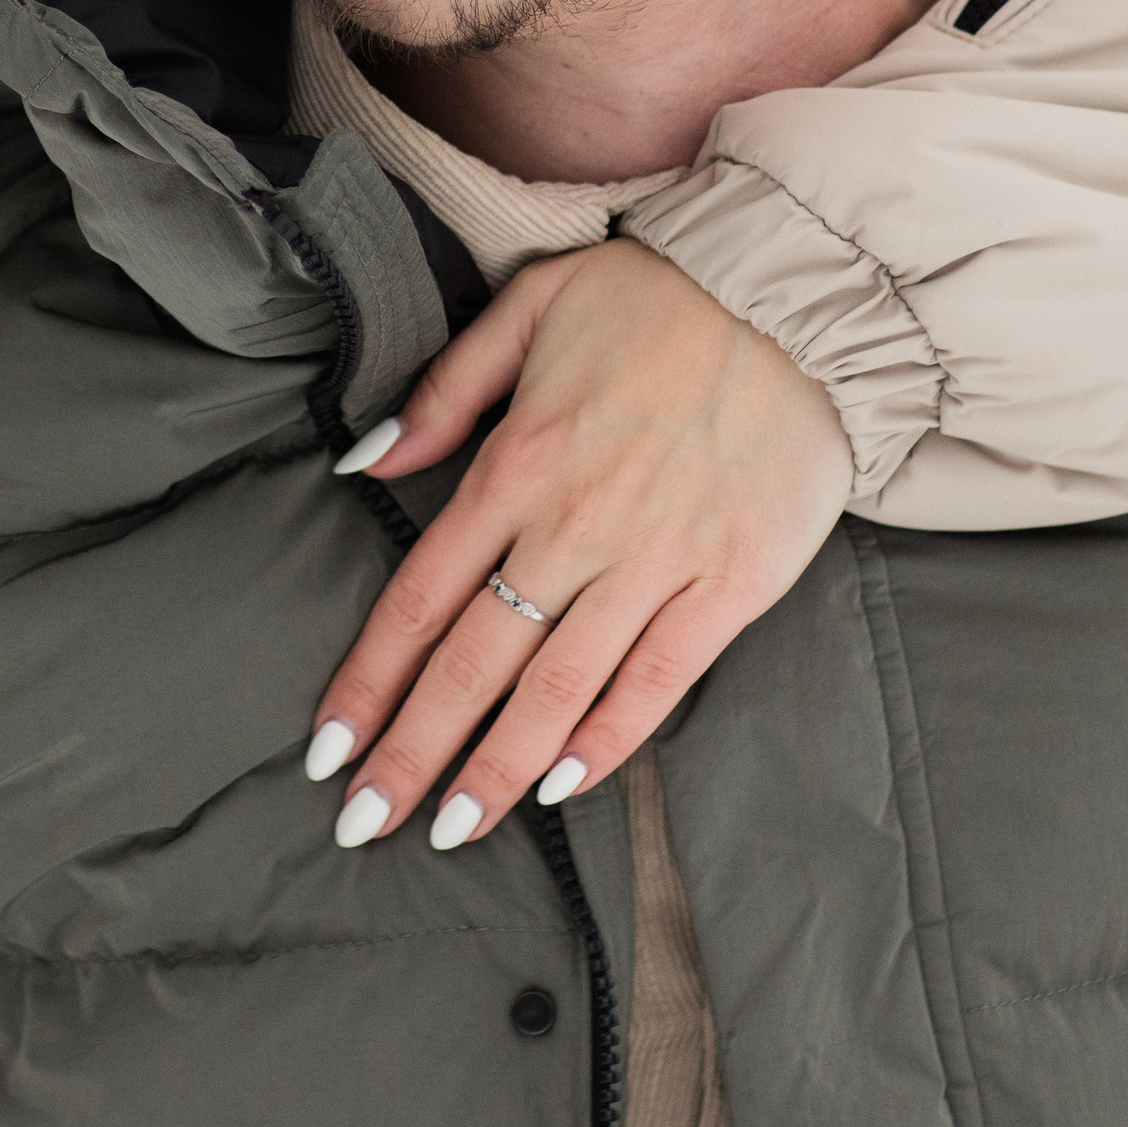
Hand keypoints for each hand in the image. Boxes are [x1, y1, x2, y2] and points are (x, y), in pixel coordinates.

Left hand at [305, 237, 851, 847]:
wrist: (799, 295)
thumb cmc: (657, 297)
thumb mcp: (528, 306)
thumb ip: (444, 392)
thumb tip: (366, 461)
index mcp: (516, 463)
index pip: (419, 597)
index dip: (369, 681)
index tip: (328, 749)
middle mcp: (574, 525)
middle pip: (474, 663)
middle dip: (413, 751)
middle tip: (362, 824)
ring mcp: (657, 560)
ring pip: (556, 688)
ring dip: (496, 768)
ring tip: (447, 831)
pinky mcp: (732, 582)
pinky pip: (658, 679)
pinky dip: (608, 739)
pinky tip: (562, 787)